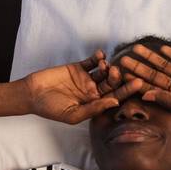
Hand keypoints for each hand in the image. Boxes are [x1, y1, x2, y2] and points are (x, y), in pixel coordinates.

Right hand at [23, 52, 142, 124]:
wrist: (32, 94)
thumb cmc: (51, 108)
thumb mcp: (72, 114)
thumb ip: (93, 108)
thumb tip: (115, 102)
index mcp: (95, 104)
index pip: (115, 97)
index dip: (127, 90)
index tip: (138, 84)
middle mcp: (93, 91)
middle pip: (112, 83)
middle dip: (119, 77)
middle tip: (123, 71)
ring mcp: (86, 78)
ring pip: (103, 71)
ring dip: (108, 67)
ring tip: (107, 65)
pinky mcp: (78, 67)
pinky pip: (91, 61)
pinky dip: (98, 57)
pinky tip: (101, 55)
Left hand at [117, 43, 170, 114]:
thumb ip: (168, 100)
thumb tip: (146, 96)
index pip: (151, 90)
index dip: (136, 83)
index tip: (123, 76)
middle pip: (153, 76)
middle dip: (138, 68)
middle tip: (122, 59)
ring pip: (163, 66)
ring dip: (150, 57)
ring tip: (136, 48)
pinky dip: (170, 53)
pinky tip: (158, 47)